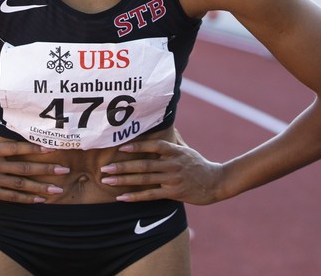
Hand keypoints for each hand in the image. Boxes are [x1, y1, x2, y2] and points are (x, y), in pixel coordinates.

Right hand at [0, 136, 70, 203]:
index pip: (18, 148)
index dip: (36, 148)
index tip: (53, 149)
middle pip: (24, 166)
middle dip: (46, 169)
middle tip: (64, 170)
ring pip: (21, 184)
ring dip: (41, 187)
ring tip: (57, 189)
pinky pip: (11, 197)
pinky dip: (27, 199)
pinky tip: (40, 200)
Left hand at [99, 139, 223, 204]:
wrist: (215, 182)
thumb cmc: (198, 164)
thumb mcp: (186, 149)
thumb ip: (173, 139)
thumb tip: (164, 123)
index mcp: (175, 151)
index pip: (154, 146)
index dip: (137, 146)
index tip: (121, 147)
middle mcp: (172, 164)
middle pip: (144, 164)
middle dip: (122, 166)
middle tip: (104, 168)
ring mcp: (172, 179)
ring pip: (144, 180)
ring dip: (123, 180)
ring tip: (107, 181)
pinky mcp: (173, 193)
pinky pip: (150, 195)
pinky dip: (135, 196)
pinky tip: (122, 197)